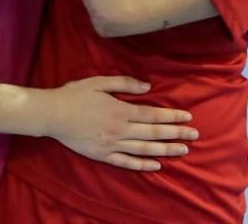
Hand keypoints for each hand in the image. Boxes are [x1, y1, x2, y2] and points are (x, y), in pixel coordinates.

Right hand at [43, 76, 198, 171]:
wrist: (52, 114)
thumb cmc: (75, 94)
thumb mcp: (100, 81)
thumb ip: (125, 83)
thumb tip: (148, 87)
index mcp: (121, 110)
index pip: (153, 115)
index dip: (172, 117)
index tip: (188, 117)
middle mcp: (120, 129)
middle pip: (153, 133)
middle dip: (176, 134)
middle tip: (195, 136)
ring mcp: (112, 145)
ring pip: (144, 149)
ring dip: (165, 150)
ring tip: (182, 151)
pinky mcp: (102, 155)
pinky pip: (126, 162)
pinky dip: (142, 164)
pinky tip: (156, 166)